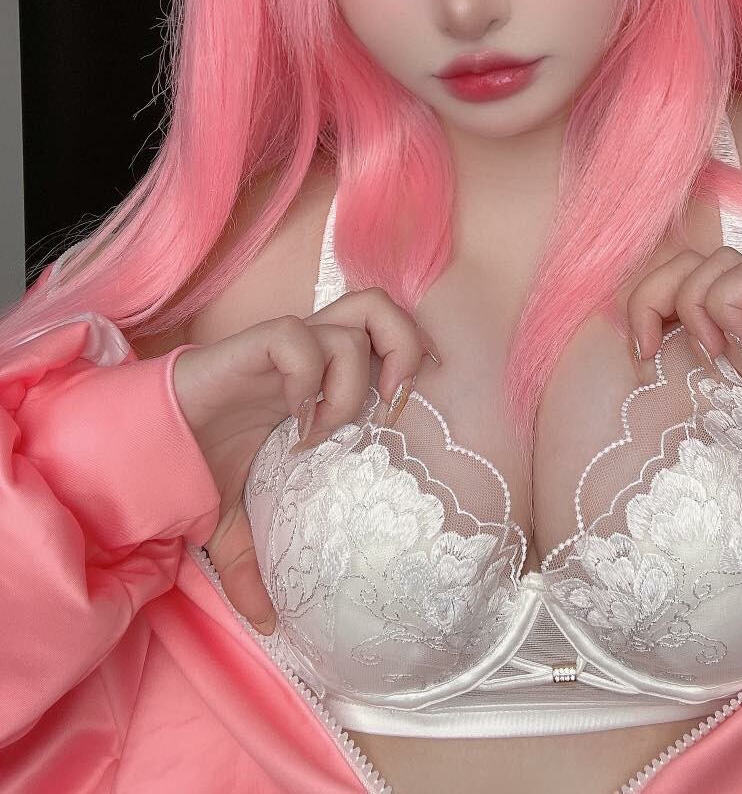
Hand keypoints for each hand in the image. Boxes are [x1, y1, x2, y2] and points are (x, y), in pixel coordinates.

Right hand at [174, 289, 438, 633]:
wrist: (138, 445)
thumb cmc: (192, 464)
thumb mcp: (232, 524)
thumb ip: (253, 568)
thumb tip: (268, 629)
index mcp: (315, 379)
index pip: (380, 334)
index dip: (408, 358)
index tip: (405, 414)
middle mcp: (305, 355)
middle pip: (379, 307)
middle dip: (403, 348)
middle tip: (388, 410)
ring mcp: (279, 349)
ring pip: (348, 322)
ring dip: (352, 379)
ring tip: (328, 428)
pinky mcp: (247, 347)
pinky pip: (296, 337)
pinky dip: (307, 376)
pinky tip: (293, 419)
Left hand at [625, 246, 741, 649]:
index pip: (682, 308)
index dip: (651, 321)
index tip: (643, 369)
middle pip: (674, 271)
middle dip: (644, 297)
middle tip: (644, 353)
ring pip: (695, 264)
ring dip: (673, 297)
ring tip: (680, 349)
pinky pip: (730, 278)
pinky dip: (711, 302)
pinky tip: (721, 349)